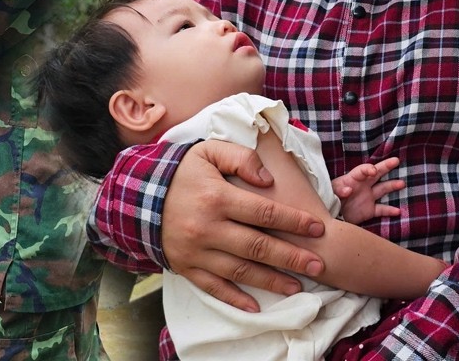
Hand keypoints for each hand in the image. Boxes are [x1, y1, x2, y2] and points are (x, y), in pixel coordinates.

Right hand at [162, 140, 325, 312]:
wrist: (139, 196)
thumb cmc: (182, 173)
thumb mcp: (208, 152)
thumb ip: (240, 157)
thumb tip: (268, 180)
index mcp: (216, 198)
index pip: (264, 211)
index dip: (293, 221)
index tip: (318, 228)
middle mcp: (207, 227)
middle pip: (257, 246)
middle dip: (291, 257)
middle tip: (319, 265)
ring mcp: (196, 251)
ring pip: (240, 271)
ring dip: (271, 281)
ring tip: (298, 287)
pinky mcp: (186, 267)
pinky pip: (214, 287)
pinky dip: (235, 299)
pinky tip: (256, 307)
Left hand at [332, 156, 404, 224]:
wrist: (328, 216)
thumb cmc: (327, 199)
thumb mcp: (330, 192)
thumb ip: (338, 190)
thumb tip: (348, 190)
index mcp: (351, 179)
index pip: (362, 170)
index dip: (368, 169)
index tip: (373, 171)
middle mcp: (362, 186)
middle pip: (376, 174)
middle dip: (385, 166)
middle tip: (396, 160)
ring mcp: (367, 198)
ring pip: (382, 189)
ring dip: (392, 186)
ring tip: (402, 183)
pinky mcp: (369, 211)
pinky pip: (381, 209)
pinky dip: (390, 210)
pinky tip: (398, 211)